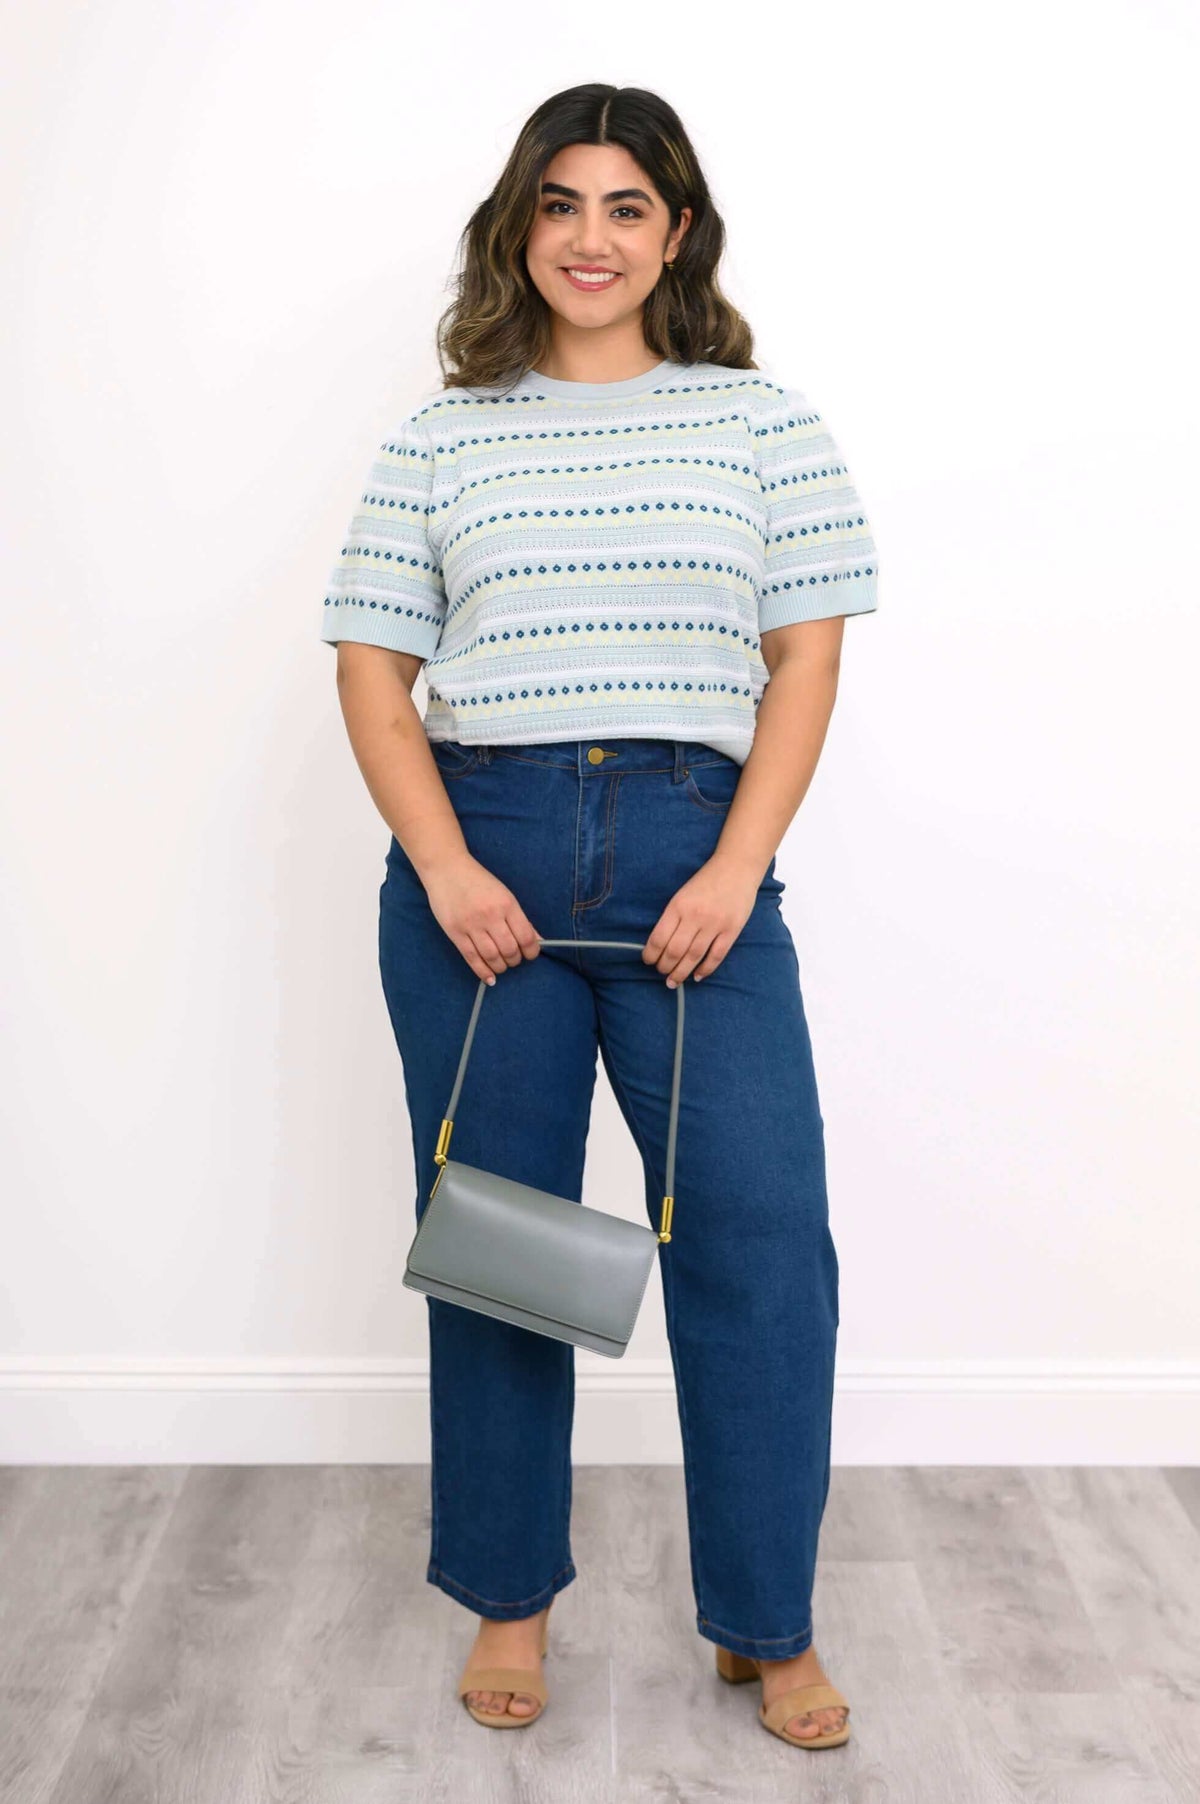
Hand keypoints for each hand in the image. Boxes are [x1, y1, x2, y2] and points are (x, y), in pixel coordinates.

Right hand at [423, 851, 541, 984]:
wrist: (446, 869)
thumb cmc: (478, 881)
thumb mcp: (504, 894)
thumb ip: (520, 918)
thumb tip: (537, 940)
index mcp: (506, 904)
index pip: (526, 937)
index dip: (532, 951)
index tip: (531, 954)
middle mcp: (490, 916)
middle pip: (510, 950)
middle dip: (516, 960)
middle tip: (514, 958)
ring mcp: (471, 925)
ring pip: (492, 957)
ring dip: (501, 966)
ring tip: (502, 965)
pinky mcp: (455, 933)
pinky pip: (472, 959)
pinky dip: (483, 972)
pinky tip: (490, 978)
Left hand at [643, 853, 760, 986]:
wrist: (736, 867)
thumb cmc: (706, 881)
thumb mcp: (682, 895)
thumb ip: (673, 917)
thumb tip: (660, 944)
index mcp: (678, 906)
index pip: (658, 938)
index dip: (650, 954)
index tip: (648, 961)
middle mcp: (695, 916)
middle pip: (674, 951)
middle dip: (664, 967)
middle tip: (661, 973)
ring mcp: (715, 924)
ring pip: (694, 956)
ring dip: (681, 972)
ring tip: (673, 981)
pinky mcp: (732, 930)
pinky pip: (716, 956)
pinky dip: (705, 969)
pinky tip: (696, 976)